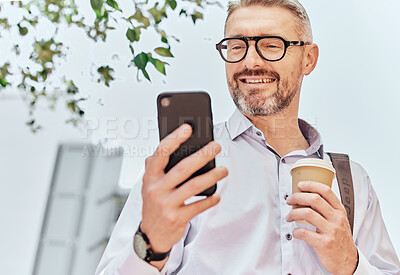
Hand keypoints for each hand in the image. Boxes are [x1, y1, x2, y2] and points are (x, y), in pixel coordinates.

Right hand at [141, 123, 227, 254]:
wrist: (150, 235)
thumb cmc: (154, 204)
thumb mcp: (149, 185)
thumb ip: (156, 166)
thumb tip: (169, 144)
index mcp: (149, 177)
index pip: (160, 153)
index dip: (174, 139)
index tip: (188, 128)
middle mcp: (156, 190)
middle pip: (182, 168)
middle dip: (202, 155)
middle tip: (216, 146)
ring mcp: (166, 205)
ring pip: (194, 186)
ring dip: (212, 176)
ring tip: (224, 170)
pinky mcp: (176, 218)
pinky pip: (198, 206)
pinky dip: (210, 199)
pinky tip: (217, 195)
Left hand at [286, 181, 357, 274]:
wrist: (348, 261)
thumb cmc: (340, 239)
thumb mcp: (340, 221)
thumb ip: (328, 209)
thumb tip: (308, 196)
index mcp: (340, 211)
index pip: (326, 191)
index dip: (311, 185)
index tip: (300, 185)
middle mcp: (337, 219)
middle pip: (314, 199)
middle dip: (297, 197)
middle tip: (290, 200)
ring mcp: (331, 231)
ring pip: (307, 213)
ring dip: (293, 213)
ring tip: (289, 216)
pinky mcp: (325, 243)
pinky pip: (305, 233)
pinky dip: (296, 231)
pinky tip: (295, 232)